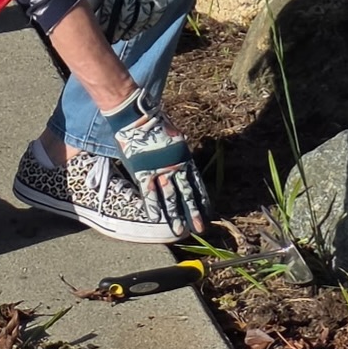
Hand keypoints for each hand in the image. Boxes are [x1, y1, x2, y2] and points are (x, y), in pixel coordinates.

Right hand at [109, 87, 208, 233]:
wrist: (139, 117)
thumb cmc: (156, 124)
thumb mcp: (174, 138)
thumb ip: (177, 153)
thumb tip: (181, 162)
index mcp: (185, 158)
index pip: (196, 183)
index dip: (202, 198)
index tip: (208, 211)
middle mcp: (176, 166)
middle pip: (187, 194)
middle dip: (194, 212)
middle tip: (200, 228)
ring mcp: (160, 170)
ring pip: (170, 197)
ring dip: (175, 215)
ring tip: (179, 231)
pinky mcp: (144, 172)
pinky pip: (149, 193)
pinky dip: (153, 206)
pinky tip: (156, 219)